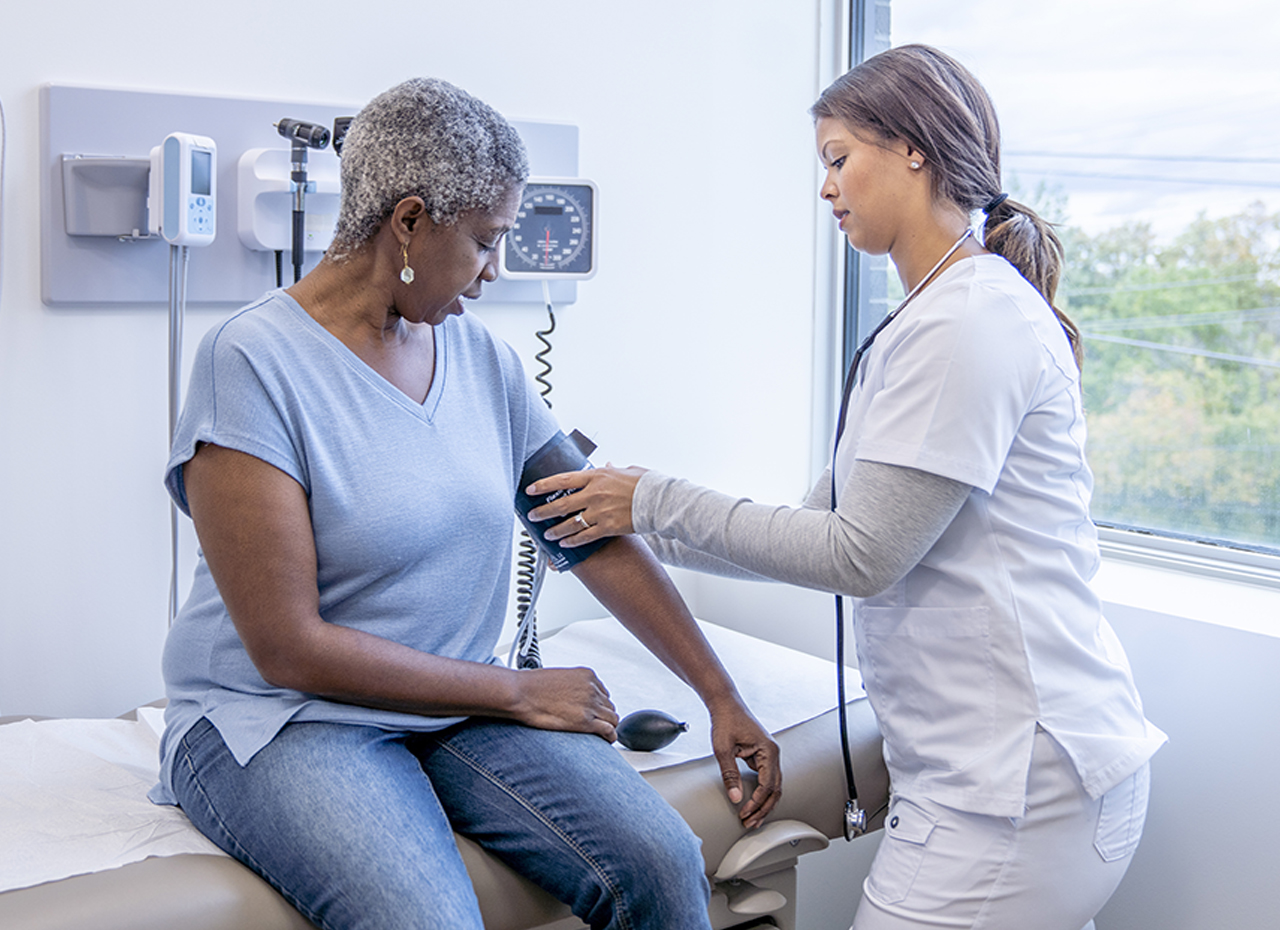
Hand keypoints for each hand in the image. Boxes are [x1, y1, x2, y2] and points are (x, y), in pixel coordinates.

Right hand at [509, 666, 619, 740]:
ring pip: (612, 718)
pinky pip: (608, 730)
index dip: (600, 705)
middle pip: (609, 706)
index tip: (595, 713)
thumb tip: (574, 698)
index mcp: (587, 675)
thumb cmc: (531, 686)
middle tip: (599, 726)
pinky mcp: (585, 721)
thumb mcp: (559, 678)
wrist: (520, 693)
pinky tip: (607, 740)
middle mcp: (592, 688)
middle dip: (604, 716)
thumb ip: (572, 686)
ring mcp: (590, 704)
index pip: (604, 693)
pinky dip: (610, 736)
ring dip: (609, 726)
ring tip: (603, 735)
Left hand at [526, 465, 647, 547]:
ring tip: (547, 535)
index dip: (543, 485)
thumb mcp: (628, 470)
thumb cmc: (647, 484)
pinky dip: (573, 541)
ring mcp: (600, 511)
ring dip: (555, 530)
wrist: (660, 501)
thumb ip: (613, 469)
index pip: (563, 480)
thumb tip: (607, 465)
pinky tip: (565, 544)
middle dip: (543, 512)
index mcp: (597, 476)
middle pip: (561, 504)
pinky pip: (585, 536)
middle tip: (533, 516)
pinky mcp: (607, 527)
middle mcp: (594, 494)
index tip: (531, 489)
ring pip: (570, 523)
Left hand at [709, 702, 781, 828]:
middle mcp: (773, 754)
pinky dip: (760, 793)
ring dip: (763, 803)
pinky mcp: (762, 756)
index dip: (756, 802)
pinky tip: (752, 803)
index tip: (745, 812)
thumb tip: (735, 797)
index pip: (767, 785)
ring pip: (773, 786)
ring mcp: (769, 755)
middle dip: (763, 808)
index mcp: (769, 751)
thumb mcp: (723, 749)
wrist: (726, 704)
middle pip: (775, 789)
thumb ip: (729, 774)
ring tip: (752, 818)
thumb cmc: (726, 721)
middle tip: (750, 823)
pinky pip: (766, 779)